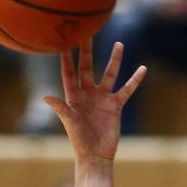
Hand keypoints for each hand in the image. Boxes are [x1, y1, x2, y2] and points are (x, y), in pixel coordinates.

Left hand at [42, 40, 145, 162]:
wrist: (95, 155)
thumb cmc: (79, 140)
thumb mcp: (70, 122)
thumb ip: (60, 107)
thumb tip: (44, 96)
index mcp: (73, 96)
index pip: (69, 72)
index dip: (66, 58)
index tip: (64, 41)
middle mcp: (87, 93)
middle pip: (87, 66)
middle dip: (87, 50)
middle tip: (88, 31)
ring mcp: (102, 98)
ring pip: (109, 74)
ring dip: (114, 60)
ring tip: (119, 44)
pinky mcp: (115, 105)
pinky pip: (126, 89)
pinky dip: (135, 80)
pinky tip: (142, 68)